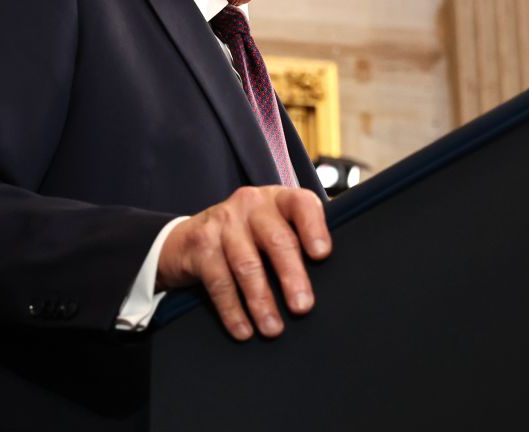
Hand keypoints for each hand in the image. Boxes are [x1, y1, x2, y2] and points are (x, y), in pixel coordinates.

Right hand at [157, 185, 330, 339]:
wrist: (189, 238)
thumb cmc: (248, 237)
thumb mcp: (274, 227)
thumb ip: (301, 238)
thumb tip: (339, 272)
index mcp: (278, 199)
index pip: (301, 204)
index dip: (313, 227)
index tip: (322, 255)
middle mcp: (251, 204)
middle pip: (277, 240)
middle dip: (292, 276)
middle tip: (303, 307)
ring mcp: (223, 222)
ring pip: (247, 264)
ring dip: (261, 300)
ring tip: (273, 328)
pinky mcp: (200, 244)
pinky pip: (220, 281)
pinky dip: (232, 310)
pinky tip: (243, 329)